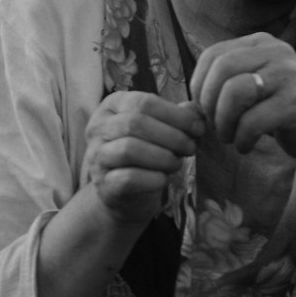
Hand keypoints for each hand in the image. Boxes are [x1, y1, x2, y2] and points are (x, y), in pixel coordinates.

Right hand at [82, 90, 201, 226]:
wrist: (125, 194)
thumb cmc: (146, 154)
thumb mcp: (161, 129)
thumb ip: (178, 117)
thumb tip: (198, 111)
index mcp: (112, 106)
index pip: (144, 102)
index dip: (176, 115)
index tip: (198, 128)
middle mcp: (98, 128)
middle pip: (135, 123)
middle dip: (172, 136)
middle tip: (190, 148)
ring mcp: (97, 157)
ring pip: (129, 149)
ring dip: (163, 157)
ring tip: (177, 163)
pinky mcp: (103, 185)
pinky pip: (127, 179)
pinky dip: (152, 179)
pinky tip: (164, 179)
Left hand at [185, 34, 295, 181]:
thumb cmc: (282, 113)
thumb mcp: (252, 91)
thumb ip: (223, 87)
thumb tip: (184, 105)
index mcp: (261, 43)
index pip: (212, 55)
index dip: (199, 86)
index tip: (204, 110)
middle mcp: (276, 51)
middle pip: (221, 70)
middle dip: (209, 105)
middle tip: (216, 127)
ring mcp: (289, 75)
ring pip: (234, 92)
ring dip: (224, 123)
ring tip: (231, 137)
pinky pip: (253, 121)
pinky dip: (242, 139)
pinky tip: (247, 146)